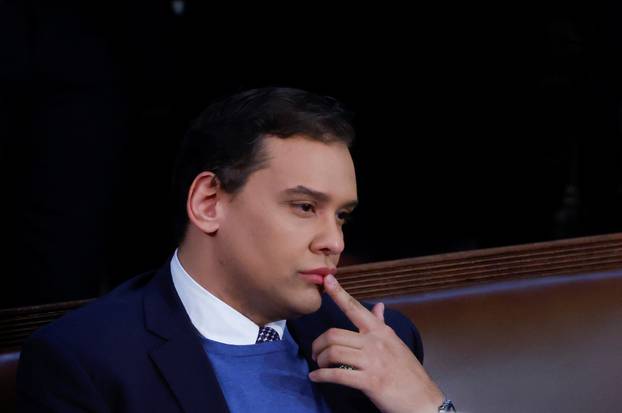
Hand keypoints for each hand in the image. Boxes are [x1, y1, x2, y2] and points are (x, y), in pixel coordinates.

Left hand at [309, 274, 443, 412]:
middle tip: (316, 353)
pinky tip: (316, 378)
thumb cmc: (408, 372)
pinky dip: (322, 376)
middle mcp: (375, 342)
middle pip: (334, 335)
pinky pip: (337, 375)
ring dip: (320, 360)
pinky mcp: (369, 381)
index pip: (355, 308)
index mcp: (380, 332)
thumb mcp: (396, 344)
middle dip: (318, 344)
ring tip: (319, 366)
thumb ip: (382, 325)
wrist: (423, 399)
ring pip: (333, 353)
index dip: (339, 294)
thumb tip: (378, 306)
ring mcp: (372, 362)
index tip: (327, 280)